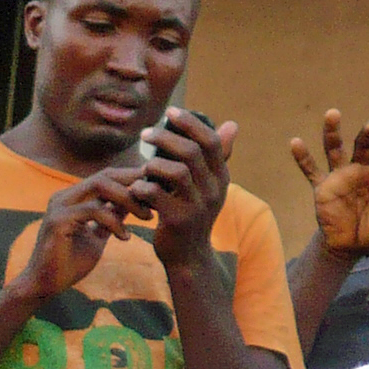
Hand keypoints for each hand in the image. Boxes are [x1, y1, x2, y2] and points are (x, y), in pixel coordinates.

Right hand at [6, 165, 147, 307]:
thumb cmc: (69, 263)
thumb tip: (133, 202)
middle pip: (105, 176)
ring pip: (100, 187)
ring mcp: (59, 206)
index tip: (156, 188)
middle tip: (156, 198)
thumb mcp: (98, 236)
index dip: (131, 179)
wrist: (44, 286)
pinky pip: (93, 211)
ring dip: (128, 200)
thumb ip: (112, 217)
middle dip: (133, 184)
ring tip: (146, 216)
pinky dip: (114, 222)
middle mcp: (64, 197)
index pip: (106, 177)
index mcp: (73, 198)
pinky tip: (125, 237)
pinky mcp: (58, 221)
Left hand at [130, 106, 236, 273]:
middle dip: (165, 137)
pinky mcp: (178, 221)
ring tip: (143, 167)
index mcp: (221, 178)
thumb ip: (216, 157)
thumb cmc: (193, 214)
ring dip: (153, 164)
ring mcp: (197, 207)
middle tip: (145, 134)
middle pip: (191, 152)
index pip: (211, 142)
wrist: (188, 257)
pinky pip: (155, 194)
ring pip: (175, 171)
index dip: (190, 123)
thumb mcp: (209, 186)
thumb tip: (232, 124)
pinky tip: (136, 189)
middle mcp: (214, 191)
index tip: (170, 111)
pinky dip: (141, 187)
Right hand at [288, 111, 368, 259]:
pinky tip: (295, 142)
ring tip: (333, 113)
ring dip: (333, 132)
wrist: (347, 242)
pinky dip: (302, 157)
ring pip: (335, 150)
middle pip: (363, 147)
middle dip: (368, 135)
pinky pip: (311, 170)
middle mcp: (359, 171)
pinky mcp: (322, 187)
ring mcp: (339, 176)